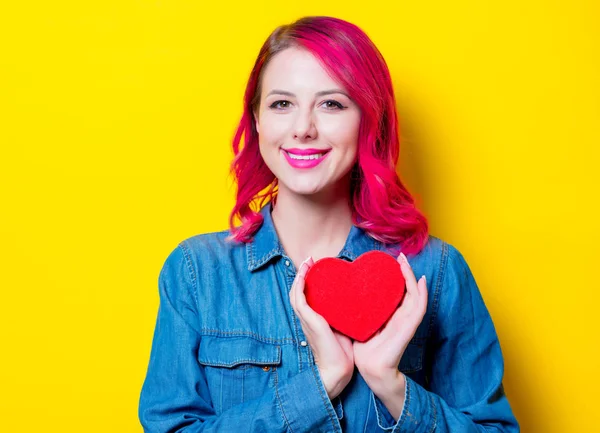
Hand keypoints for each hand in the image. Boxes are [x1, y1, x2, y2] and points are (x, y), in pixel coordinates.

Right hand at [289, 257, 353, 399]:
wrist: (338, 369)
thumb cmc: (343, 352)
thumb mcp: (344, 327)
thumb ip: (346, 315)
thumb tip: (359, 302)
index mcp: (314, 320)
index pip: (306, 297)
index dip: (308, 282)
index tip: (316, 268)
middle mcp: (307, 319)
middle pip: (297, 292)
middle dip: (302, 275)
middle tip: (310, 261)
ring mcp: (306, 319)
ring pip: (295, 293)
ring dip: (299, 276)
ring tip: (307, 263)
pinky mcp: (309, 320)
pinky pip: (299, 299)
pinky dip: (300, 284)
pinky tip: (305, 273)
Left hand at [353, 252, 426, 394]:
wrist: (370, 372)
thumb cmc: (365, 351)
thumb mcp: (362, 326)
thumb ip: (362, 313)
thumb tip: (349, 297)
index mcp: (391, 317)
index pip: (399, 292)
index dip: (398, 276)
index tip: (391, 261)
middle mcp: (401, 318)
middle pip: (408, 290)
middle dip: (406, 272)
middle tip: (399, 256)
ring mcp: (406, 324)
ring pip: (415, 296)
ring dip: (412, 278)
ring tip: (406, 264)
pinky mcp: (407, 330)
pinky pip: (418, 310)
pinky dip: (421, 295)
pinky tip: (420, 282)